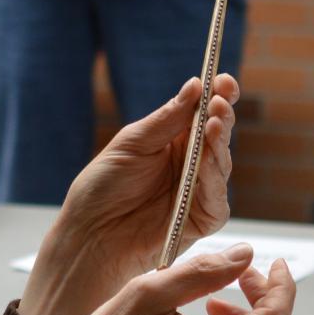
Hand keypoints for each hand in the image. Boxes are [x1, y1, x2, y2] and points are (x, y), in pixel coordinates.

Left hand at [20, 73, 237, 314]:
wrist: (90, 235)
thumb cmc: (103, 188)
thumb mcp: (132, 143)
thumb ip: (166, 119)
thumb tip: (195, 85)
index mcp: (174, 140)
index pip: (202, 113)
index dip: (217, 95)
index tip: (223, 79)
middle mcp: (191, 163)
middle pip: (217, 135)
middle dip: (221, 115)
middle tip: (220, 101)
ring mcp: (199, 191)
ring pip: (221, 163)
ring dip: (219, 143)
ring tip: (213, 123)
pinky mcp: (202, 219)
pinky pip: (217, 198)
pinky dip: (214, 179)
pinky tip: (208, 161)